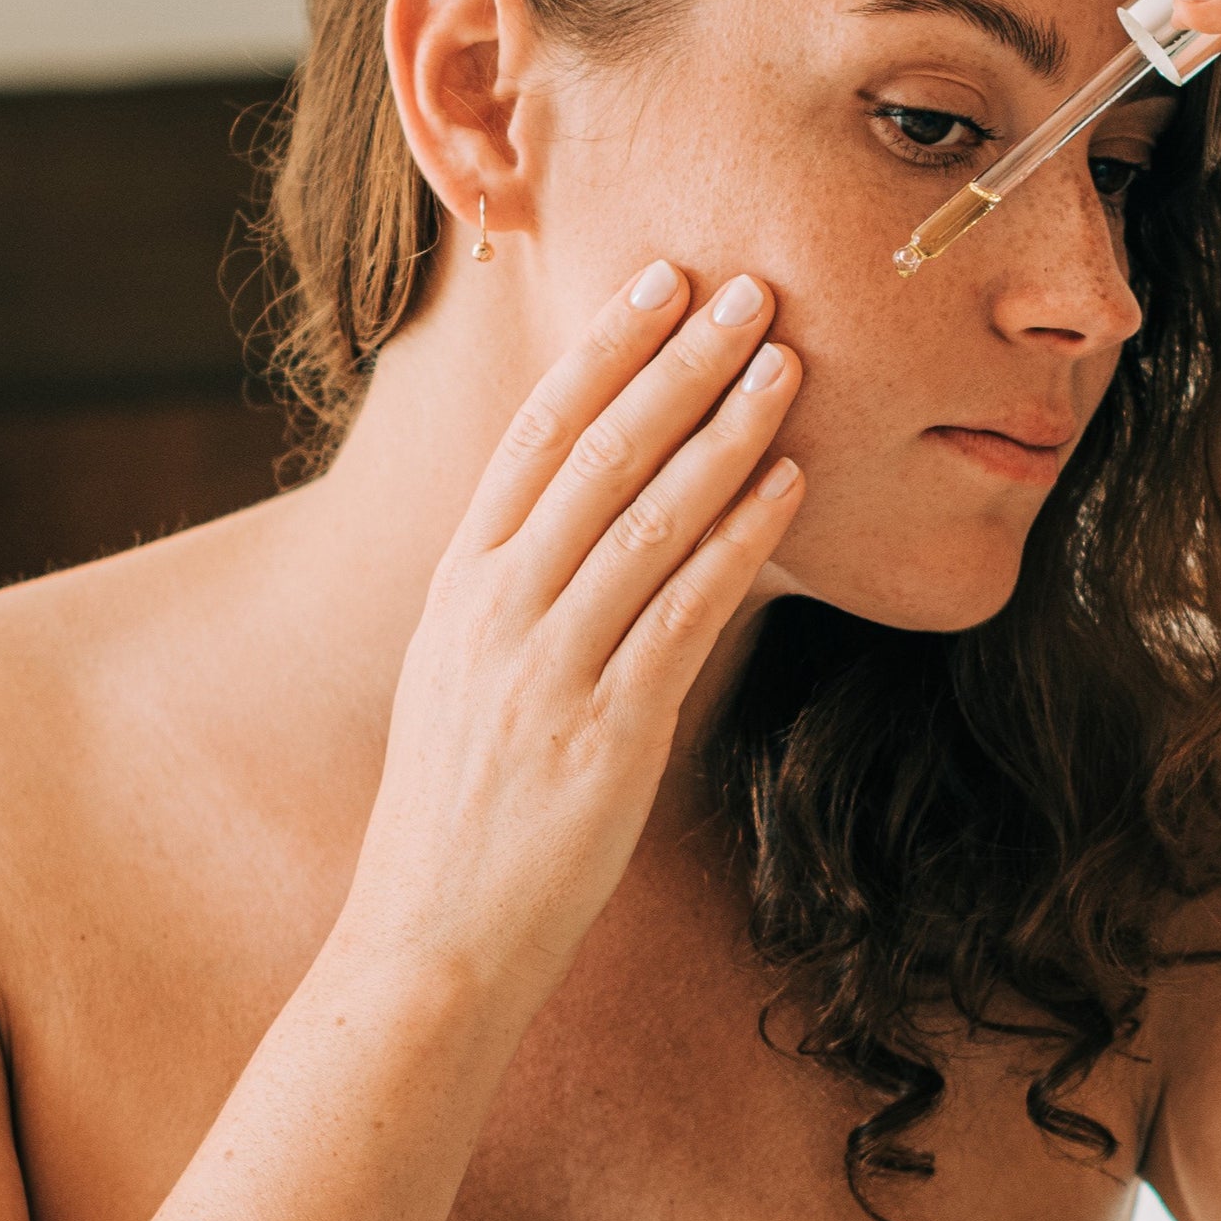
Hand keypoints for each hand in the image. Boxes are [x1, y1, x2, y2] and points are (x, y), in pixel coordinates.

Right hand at [349, 263, 803, 997]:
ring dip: (722, 430)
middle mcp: (494, 611)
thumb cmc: (460, 817)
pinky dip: (739, 539)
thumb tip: (585, 527)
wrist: (430, 940)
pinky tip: (790, 485)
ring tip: (785, 362)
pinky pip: (683, 613)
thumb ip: (513, 598)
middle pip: (595, 454)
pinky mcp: (605, 733)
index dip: (602, 350)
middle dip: (676, 361)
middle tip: (748, 287)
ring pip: (644, 518)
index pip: (532, 436)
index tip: (658, 280)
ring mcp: (547, 669)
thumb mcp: (460, 681)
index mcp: (456, 588)